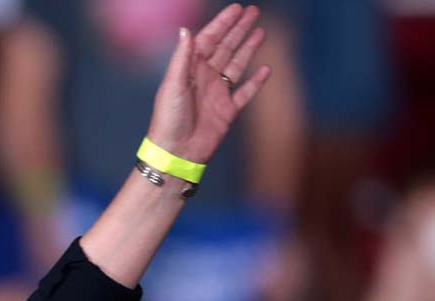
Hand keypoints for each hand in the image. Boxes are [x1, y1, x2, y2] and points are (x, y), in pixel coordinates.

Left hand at [145, 4, 272, 165]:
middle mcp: (205, 78)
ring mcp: (217, 93)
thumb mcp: (173, 85)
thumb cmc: (168, 119)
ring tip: (261, 32)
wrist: (176, 153)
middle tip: (254, 12)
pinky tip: (266, 69)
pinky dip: (256, 81)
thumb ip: (182, 58)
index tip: (237, 9)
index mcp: (190, 69)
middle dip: (238, 29)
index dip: (223, 23)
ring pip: (236, 65)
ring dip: (248, 48)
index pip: (209, 39)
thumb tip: (186, 30)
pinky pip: (245, 92)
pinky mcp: (227, 111)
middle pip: (225, 47)